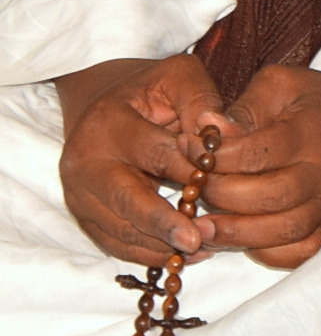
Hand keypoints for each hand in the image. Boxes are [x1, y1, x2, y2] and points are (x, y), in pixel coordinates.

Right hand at [56, 54, 222, 265]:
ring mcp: (80, 192)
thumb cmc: (152, 90)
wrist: (104, 102)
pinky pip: (114, 242)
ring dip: (159, 245)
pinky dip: (146, 253)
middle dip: (162, 223)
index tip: (216, 188)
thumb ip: (203, 101)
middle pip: (125, 199)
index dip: (188, 172)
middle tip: (195, 241)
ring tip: (201, 251)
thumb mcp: (180, 78)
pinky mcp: (84, 215)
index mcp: (107, 122)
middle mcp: (85, 160)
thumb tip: (226, 133)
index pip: (154, 154)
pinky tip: (180, 257)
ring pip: (118, 229)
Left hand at [195, 64, 320, 266]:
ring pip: (286, 229)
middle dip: (222, 196)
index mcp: (312, 132)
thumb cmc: (309, 101)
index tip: (188, 147)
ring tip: (202, 228)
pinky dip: (269, 253)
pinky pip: (303, 250)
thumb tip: (205, 128)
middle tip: (190, 190)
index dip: (215, 157)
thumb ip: (242, 110)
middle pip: (272, 196)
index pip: (257, 154)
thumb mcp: (277, 86)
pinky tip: (239, 241)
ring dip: (238, 233)